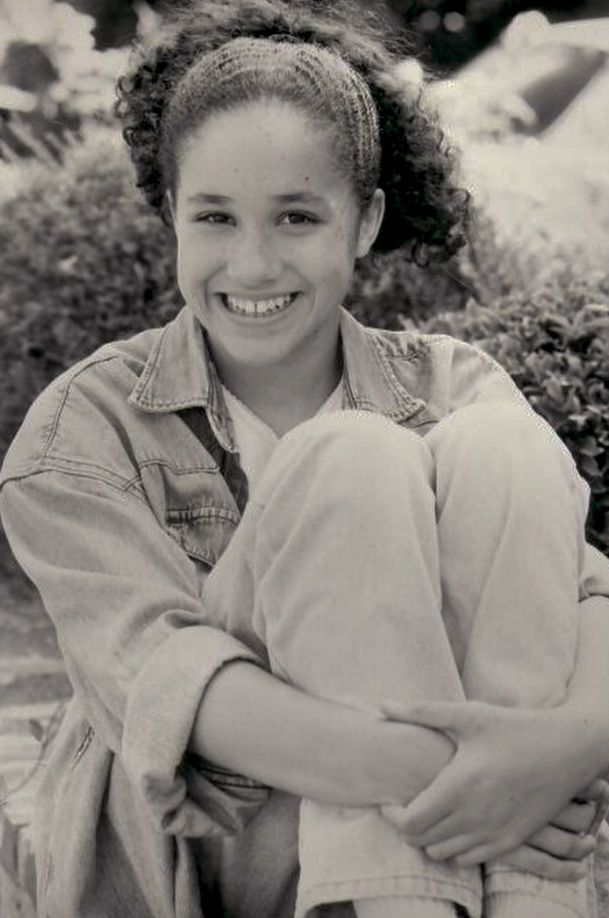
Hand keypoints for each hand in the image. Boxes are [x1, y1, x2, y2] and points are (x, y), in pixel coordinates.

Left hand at [380, 699, 607, 866]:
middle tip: (406, 802)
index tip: (389, 798)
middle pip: (421, 841)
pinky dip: (455, 846)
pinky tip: (457, 820)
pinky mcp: (511, 842)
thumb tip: (381, 706)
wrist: (566, 750)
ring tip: (430, 810)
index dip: (391, 815)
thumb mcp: (468, 714)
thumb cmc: (513, 728)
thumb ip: (420, 712)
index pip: (408, 823)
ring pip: (443, 853)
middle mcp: (473, 817)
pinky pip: (469, 859)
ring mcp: (493, 834)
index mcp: (458, 787)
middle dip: (407, 825)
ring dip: (430, 837)